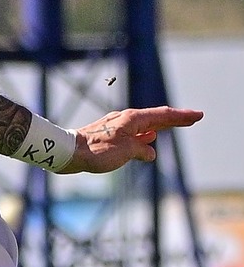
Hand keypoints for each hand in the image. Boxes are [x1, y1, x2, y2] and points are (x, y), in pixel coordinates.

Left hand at [65, 105, 201, 173]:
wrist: (69, 152)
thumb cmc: (97, 151)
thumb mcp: (126, 152)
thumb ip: (142, 150)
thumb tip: (149, 150)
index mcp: (132, 120)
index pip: (163, 116)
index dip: (181, 117)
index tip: (197, 115)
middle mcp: (126, 120)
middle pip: (156, 118)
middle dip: (175, 119)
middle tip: (194, 118)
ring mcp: (117, 126)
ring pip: (146, 125)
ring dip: (162, 126)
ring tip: (176, 125)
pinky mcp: (110, 135)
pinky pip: (135, 133)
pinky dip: (146, 135)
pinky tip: (148, 139)